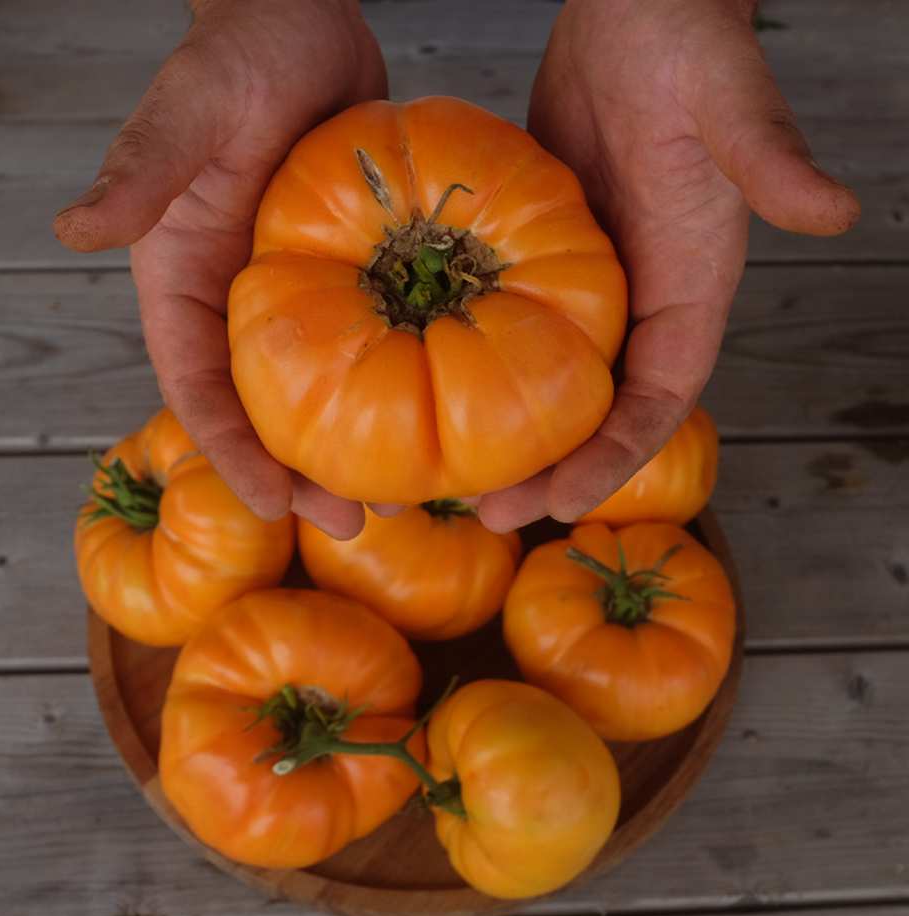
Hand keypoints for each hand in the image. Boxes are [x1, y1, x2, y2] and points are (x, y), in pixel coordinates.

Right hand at [53, 0, 385, 537]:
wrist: (306, 26)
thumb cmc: (242, 54)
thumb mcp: (194, 110)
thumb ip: (145, 171)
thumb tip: (76, 227)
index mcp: (187, 284)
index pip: (199, 389)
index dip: (231, 455)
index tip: (275, 507)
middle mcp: (240, 305)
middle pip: (262, 414)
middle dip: (299, 477)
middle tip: (351, 526)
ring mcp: (300, 299)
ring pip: (318, 396)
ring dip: (350, 452)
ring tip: (399, 503)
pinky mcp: (350, 280)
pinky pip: (368, 351)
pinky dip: (390, 394)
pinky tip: (426, 427)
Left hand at [477, 0, 859, 530]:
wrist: (637, 16)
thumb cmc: (689, 49)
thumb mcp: (730, 102)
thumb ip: (770, 157)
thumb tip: (834, 211)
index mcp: (689, 292)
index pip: (659, 402)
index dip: (614, 460)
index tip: (559, 503)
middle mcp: (641, 306)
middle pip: (598, 415)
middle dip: (549, 472)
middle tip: (486, 516)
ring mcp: (589, 292)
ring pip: (549, 386)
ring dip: (507, 438)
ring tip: (448, 482)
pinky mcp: (542, 265)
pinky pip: (512, 335)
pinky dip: (477, 374)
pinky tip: (431, 394)